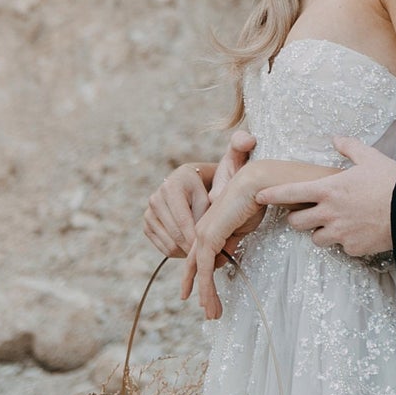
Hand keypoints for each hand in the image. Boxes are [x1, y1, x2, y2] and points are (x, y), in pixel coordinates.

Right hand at [143, 131, 253, 258]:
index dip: (204, 236)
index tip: (219, 243)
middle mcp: (158, 194)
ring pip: (169, 242)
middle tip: (213, 254)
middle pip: (177, 233)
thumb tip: (248, 140)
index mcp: (177, 182)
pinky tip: (193, 247)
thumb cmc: (221, 179)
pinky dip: (177, 251)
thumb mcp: (232, 163)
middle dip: (196, 246)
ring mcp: (150, 208)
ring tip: (205, 250)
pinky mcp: (147, 221)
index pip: (188, 221)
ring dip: (187, 251)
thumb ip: (240, 148)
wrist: (203, 186)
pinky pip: (161, 246)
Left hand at [182, 167, 268, 318]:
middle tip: (210, 312)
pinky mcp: (208, 239)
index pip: (201, 259)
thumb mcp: (241, 230)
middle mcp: (201, 232)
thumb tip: (223, 260)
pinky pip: (205, 269)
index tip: (205, 297)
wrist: (255, 185)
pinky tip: (208, 302)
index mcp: (208, 229)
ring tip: (212, 315)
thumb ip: (229, 244)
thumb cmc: (252, 203)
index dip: (201, 279)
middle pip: (197, 269)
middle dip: (202, 292)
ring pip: (201, 273)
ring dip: (207, 296)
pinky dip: (206, 288)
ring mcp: (202, 236)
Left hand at [258, 138, 395, 259]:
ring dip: (320, 232)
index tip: (259, 196)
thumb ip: (349, 147)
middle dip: (298, 218)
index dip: (272, 195)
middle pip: (296, 222)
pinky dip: (346, 242)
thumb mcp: (370, 157)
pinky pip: (342, 248)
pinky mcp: (354, 248)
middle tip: (307, 212)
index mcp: (328, 189)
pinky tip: (358, 232)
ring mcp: (340, 233)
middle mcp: (329, 213)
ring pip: (316, 239)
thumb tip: (336, 138)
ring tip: (334, 224)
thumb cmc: (390, 182)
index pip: (290, 192)